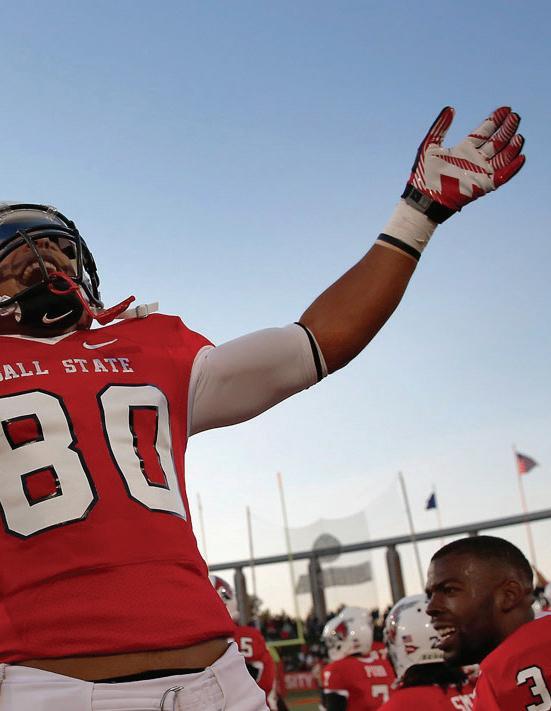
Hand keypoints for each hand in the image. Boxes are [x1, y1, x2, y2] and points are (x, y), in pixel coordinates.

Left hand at [402, 106, 524, 221]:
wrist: (423, 197)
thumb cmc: (423, 174)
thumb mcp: (429, 145)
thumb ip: (440, 127)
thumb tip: (450, 108)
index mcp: (464, 149)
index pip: (484, 132)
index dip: (495, 120)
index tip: (505, 109)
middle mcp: (474, 159)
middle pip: (496, 142)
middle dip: (506, 129)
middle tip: (515, 117)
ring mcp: (480, 172)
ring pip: (502, 157)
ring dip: (512, 147)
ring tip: (519, 135)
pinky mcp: (483, 185)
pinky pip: (502, 176)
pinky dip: (512, 168)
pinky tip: (520, 157)